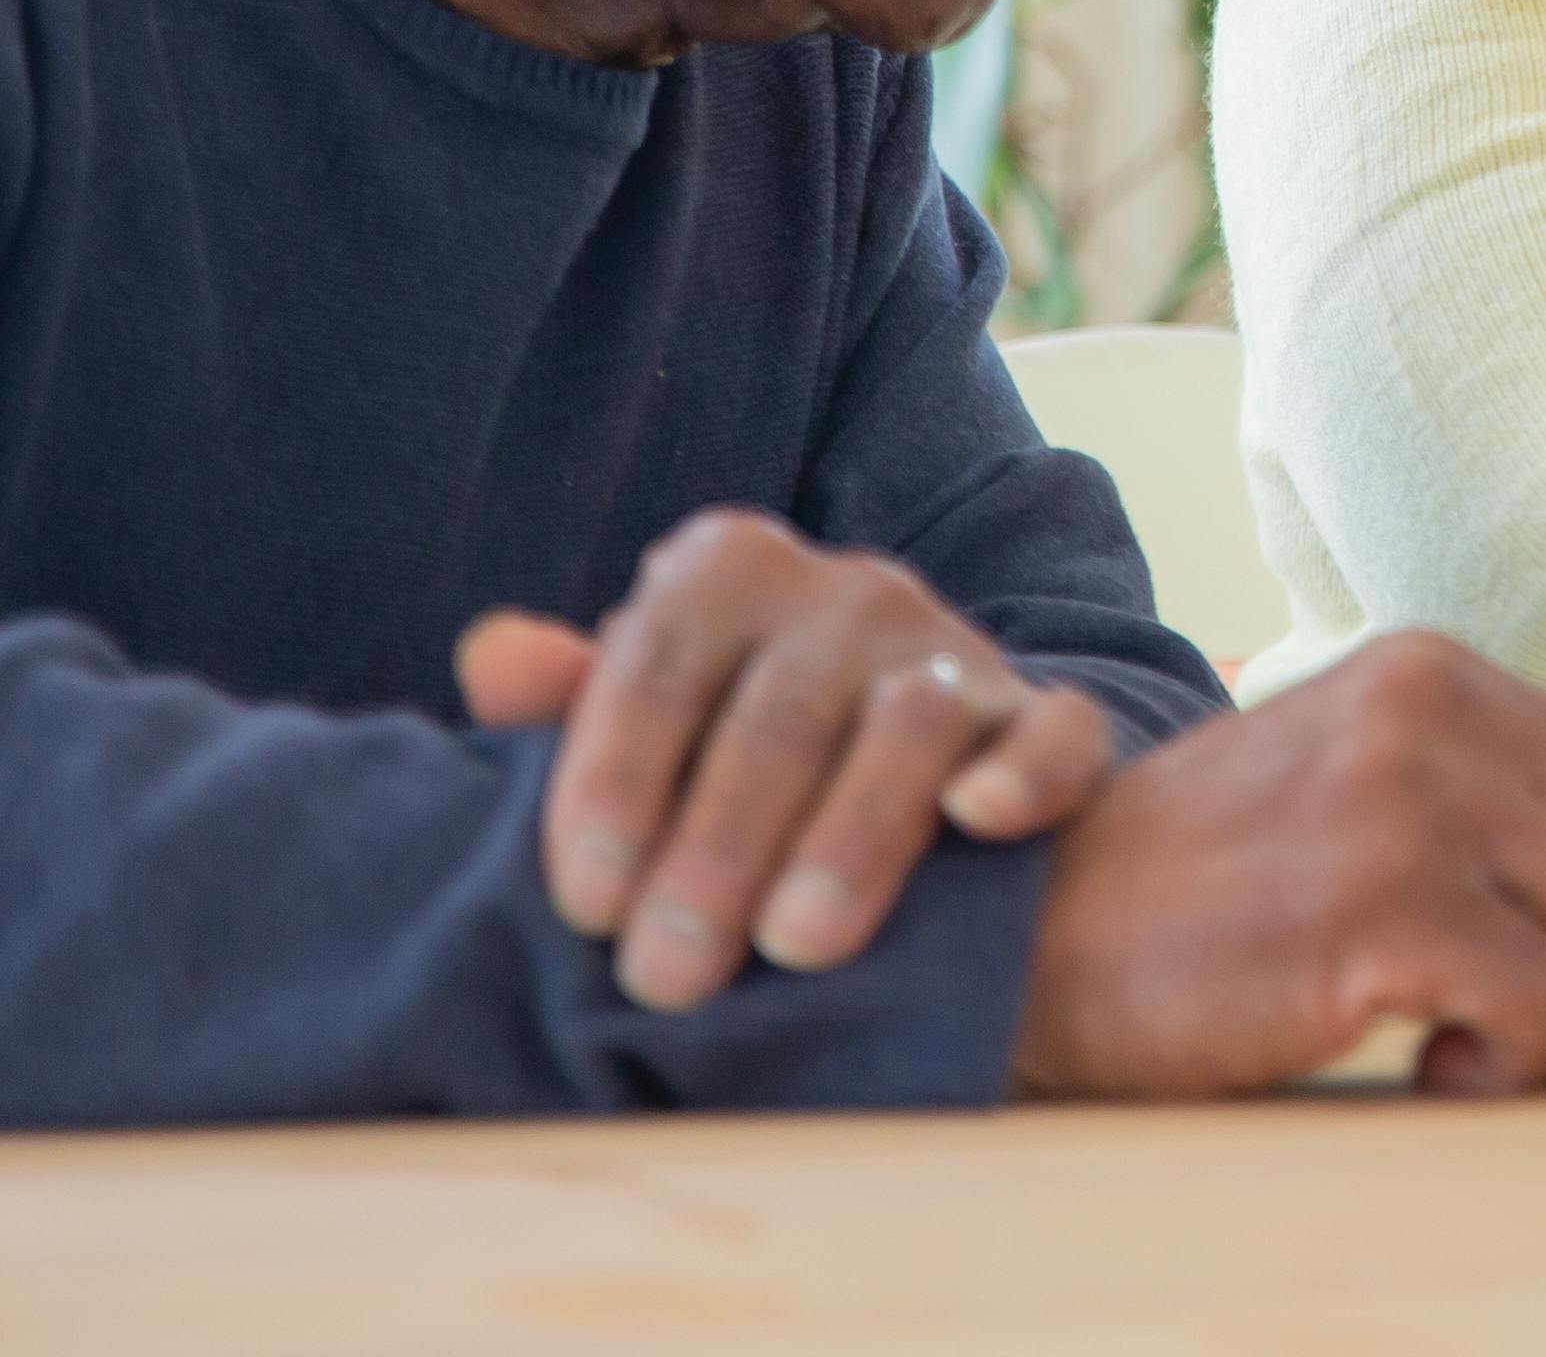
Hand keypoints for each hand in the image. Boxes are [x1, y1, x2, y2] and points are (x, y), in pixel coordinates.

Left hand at [457, 505, 1112, 1009]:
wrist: (904, 766)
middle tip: (667, 974)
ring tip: (795, 947)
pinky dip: (1024, 774)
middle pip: (776, 713)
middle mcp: (848, 592)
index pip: (657, 667)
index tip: (584, 907)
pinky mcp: (1048, 720)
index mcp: (727, 572)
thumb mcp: (638, 723)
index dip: (613, 786)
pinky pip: (1055, 734)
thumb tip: (490, 658)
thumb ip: (564, 704)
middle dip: (715, 850)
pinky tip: (978, 822)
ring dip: (848, 837)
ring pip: (908, 725)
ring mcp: (956, 650)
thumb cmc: (725, 757)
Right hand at [1005, 631, 1545, 1097]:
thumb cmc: (1200, 897)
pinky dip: (1519, 1063)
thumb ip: (1487, 810)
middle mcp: (1435, 710)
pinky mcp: (1378, 904)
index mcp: (1438, 674)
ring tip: (1508, 1054)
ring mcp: (1407, 800)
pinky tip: (1438, 1071)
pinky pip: (1544, 1000)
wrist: (1030, 934)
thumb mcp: (1355, 793)